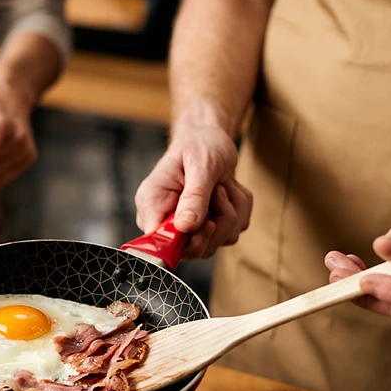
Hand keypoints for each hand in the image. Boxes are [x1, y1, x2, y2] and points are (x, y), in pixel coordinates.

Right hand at [135, 117, 250, 258]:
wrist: (211, 140)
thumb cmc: (200, 145)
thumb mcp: (200, 164)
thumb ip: (194, 196)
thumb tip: (185, 227)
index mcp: (152, 204)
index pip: (160, 243)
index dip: (186, 242)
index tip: (207, 222)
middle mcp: (164, 221)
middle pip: (194, 249)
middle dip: (218, 222)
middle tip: (218, 190)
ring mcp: (187, 229)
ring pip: (218, 242)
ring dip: (231, 212)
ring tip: (222, 185)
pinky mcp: (207, 230)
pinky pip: (231, 234)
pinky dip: (238, 210)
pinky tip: (227, 191)